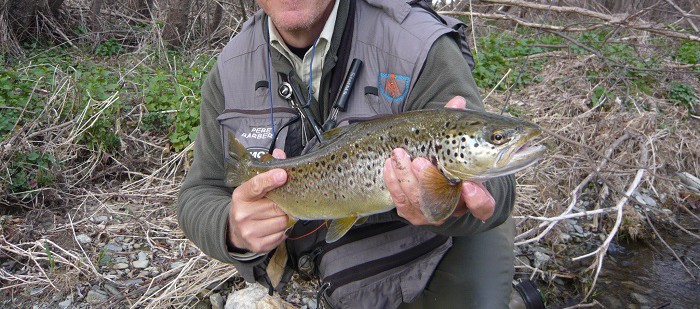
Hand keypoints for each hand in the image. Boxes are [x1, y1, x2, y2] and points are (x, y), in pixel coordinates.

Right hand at [228, 149, 288, 252]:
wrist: (234, 231)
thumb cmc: (249, 205)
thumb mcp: (252, 188)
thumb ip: (267, 170)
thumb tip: (280, 154)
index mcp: (240, 195)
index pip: (256, 186)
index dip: (270, 179)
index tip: (283, 175)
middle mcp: (242, 214)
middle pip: (275, 206)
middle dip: (283, 204)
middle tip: (281, 203)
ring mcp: (248, 231)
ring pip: (282, 221)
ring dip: (284, 218)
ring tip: (275, 215)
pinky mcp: (257, 245)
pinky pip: (282, 235)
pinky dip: (282, 231)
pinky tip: (273, 227)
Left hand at [383, 96, 495, 224]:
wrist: (426, 172)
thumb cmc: (446, 156)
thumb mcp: (454, 141)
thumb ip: (457, 123)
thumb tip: (458, 101)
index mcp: (473, 193)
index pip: (484, 207)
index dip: (479, 201)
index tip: (469, 185)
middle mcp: (454, 207)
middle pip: (444, 204)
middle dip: (429, 182)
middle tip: (420, 161)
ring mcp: (431, 212)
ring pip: (418, 201)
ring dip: (406, 177)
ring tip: (398, 154)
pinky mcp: (410, 211)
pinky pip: (400, 201)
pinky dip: (393, 182)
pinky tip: (390, 164)